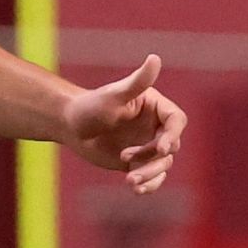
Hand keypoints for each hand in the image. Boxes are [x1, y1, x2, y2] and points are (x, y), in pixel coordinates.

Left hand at [64, 54, 186, 192]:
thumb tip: (155, 58)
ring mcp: (148, 146)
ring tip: (130, 181)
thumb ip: (137, 81)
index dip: (173, 135)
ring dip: (150, 175)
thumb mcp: (113, 96)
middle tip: (128, 161)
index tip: (161, 148)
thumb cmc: (90, 106)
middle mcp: (155, 127)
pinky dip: (148, 184)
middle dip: (154, 159)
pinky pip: (152, 176)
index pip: (176, 121)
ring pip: (163, 165)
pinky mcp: (139, 163)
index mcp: (155, 107)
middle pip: (172, 147)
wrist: (71, 127)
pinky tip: (135, 189)